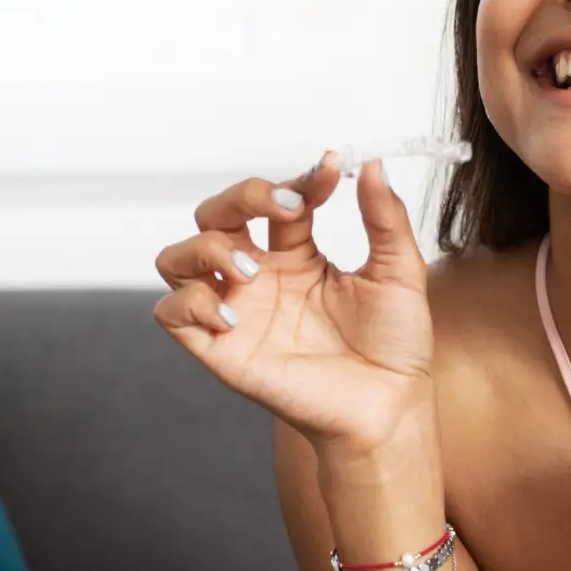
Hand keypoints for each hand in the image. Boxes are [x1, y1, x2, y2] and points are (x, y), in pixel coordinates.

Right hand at [152, 151, 436, 468]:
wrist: (390, 406)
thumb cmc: (394, 346)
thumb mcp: (399, 272)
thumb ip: (384, 218)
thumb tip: (372, 164)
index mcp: (297, 256)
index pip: (276, 201)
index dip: (297, 180)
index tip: (329, 172)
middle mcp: (259, 278)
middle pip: (214, 216)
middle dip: (240, 197)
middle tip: (283, 207)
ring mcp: (237, 311)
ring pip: (176, 258)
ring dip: (206, 247)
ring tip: (252, 267)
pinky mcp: (219, 350)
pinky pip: (172, 313)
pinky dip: (192, 302)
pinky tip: (234, 314)